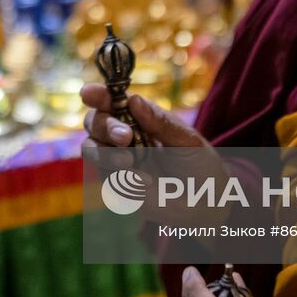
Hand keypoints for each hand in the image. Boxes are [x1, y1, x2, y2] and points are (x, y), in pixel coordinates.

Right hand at [81, 86, 227, 225]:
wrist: (207, 203)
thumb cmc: (198, 164)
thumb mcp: (186, 139)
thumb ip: (160, 122)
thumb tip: (133, 100)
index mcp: (138, 117)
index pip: (113, 100)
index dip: (98, 94)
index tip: (89, 93)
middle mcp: (123, 135)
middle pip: (94, 122)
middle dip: (105, 126)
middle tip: (125, 137)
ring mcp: (118, 160)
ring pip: (91, 149)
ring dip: (105, 153)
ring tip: (128, 162)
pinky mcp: (118, 186)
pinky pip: (107, 178)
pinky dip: (123, 178)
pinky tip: (147, 183)